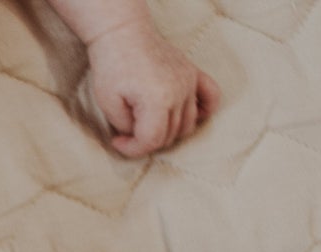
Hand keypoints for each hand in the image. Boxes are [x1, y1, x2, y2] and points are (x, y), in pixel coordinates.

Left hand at [84, 19, 218, 156]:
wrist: (123, 34)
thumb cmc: (112, 66)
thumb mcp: (108, 104)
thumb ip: (126, 127)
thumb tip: (137, 136)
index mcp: (158, 100)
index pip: (153, 141)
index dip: (133, 149)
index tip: (118, 142)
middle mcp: (180, 92)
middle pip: (170, 135)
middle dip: (146, 141)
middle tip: (127, 133)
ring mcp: (189, 82)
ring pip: (187, 124)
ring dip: (167, 132)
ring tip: (147, 124)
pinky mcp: (193, 73)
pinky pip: (211, 97)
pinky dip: (204, 111)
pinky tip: (191, 118)